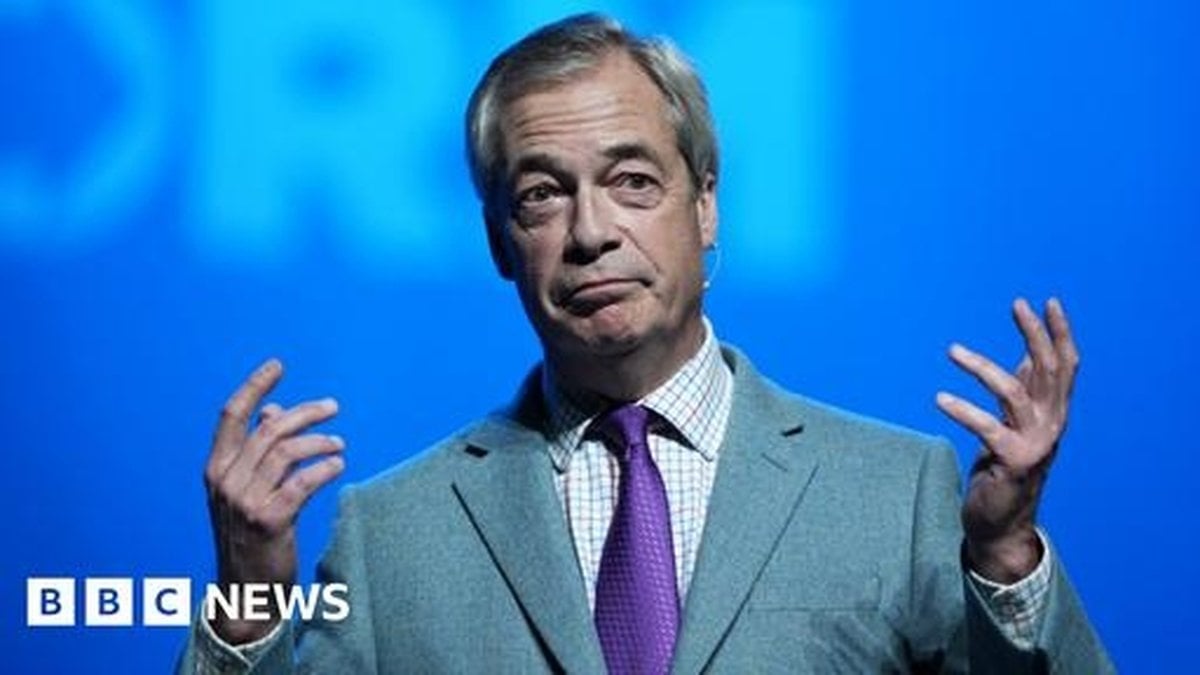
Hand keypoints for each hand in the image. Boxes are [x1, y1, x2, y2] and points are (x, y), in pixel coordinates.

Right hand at [204, 359, 345, 642]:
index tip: (277, 365)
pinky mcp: (269, 521)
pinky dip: (324, 468)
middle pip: (269, 428)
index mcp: (215, 468)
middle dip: (305, 412)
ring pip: (287, 451)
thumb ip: (257, 450)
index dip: (253, 386)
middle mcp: (225, 481)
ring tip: (339, 445)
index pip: (231, 416)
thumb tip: (273, 409)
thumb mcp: (244, 489)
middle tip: (333, 408)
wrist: (244, 591)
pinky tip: (337, 465)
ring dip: (320, 441)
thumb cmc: (249, 535)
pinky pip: (302, 482)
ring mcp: (244, 501)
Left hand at [936, 298, 1078, 581]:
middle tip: (1017, 304)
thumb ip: (1026, 391)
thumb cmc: (1004, 467)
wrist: (1001, 523)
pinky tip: (939, 399)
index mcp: (1052, 413)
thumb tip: (1029, 354)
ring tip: (952, 350)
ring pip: (1014, 393)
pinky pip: (986, 427)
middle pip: (1050, 370)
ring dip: (983, 367)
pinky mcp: (1012, 462)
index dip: (1059, 333)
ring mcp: (1034, 444)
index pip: (1064, 365)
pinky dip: (962, 410)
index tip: (1048, 301)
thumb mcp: (1017, 423)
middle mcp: (1051, 425)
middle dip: (1035, 334)